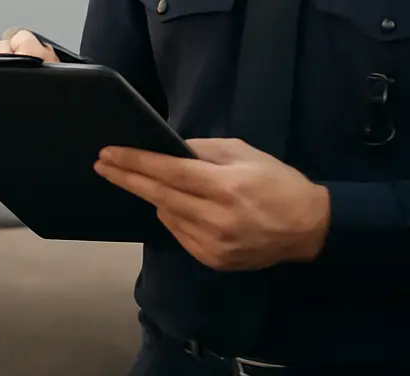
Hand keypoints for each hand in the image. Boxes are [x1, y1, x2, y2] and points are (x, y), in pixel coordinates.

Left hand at [93, 138, 329, 271]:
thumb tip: (170, 149)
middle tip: (101, 165)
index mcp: (223, 186)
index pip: (168, 172)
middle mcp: (214, 218)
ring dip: (153, 196)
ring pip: (166, 216)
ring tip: (143, 179)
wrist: (307, 228)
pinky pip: (179, 234)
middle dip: (126, 178)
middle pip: (158, 195)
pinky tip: (174, 204)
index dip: (135, 162)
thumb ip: (204, 151)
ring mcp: (212, 244)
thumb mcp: (243, 152)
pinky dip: (172, 216)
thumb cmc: (276, 181)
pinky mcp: (213, 261)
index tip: (109, 153)